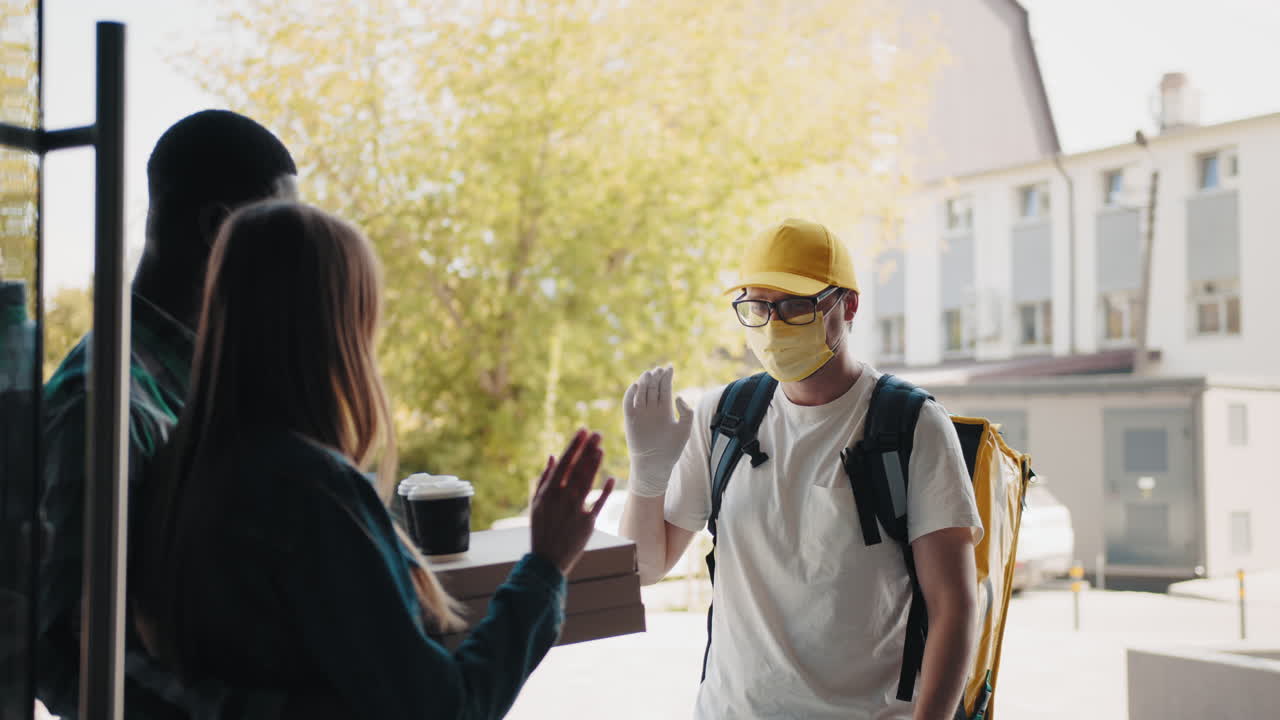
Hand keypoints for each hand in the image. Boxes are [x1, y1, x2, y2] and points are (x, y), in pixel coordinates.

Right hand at [530, 430, 615, 574]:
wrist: (547, 560)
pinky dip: (605, 490)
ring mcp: (575, 510)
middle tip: (598, 433)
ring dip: (595, 464)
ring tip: (602, 448)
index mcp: (548, 491)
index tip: (583, 431)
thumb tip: (551, 457)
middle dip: (588, 449)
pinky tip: (611, 477)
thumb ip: (544, 479)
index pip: (564, 462)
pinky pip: (599, 503)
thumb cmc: (541, 529)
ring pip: (588, 481)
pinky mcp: (588, 522)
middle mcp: (562, 498)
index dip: (574, 446)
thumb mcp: (536, 503)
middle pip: (578, 468)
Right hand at [623, 366, 692, 496]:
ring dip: (644, 382)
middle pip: (653, 387)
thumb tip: (678, 396)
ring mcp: (640, 413)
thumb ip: (686, 412)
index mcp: (665, 410)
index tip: (669, 367)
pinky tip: (636, 385)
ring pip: (641, 392)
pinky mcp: (630, 419)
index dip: (666, 377)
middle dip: (656, 377)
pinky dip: (630, 394)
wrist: (655, 465)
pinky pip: (628, 403)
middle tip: (658, 369)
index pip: (665, 388)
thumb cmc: (671, 449)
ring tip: (649, 374)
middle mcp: (652, 409)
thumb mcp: (685, 429)